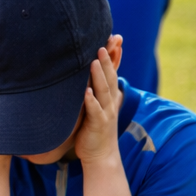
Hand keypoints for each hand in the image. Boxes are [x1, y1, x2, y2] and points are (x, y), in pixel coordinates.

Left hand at [73, 44, 122, 164]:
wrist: (100, 155)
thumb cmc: (93, 129)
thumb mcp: (94, 107)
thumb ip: (92, 92)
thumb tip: (83, 77)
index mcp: (108, 97)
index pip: (112, 73)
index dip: (113, 58)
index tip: (112, 41)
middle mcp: (109, 102)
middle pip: (109, 78)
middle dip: (107, 61)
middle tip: (102, 44)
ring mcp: (105, 113)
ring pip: (103, 91)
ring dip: (99, 76)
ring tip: (94, 61)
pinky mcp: (98, 125)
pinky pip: (94, 111)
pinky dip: (90, 101)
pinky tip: (85, 92)